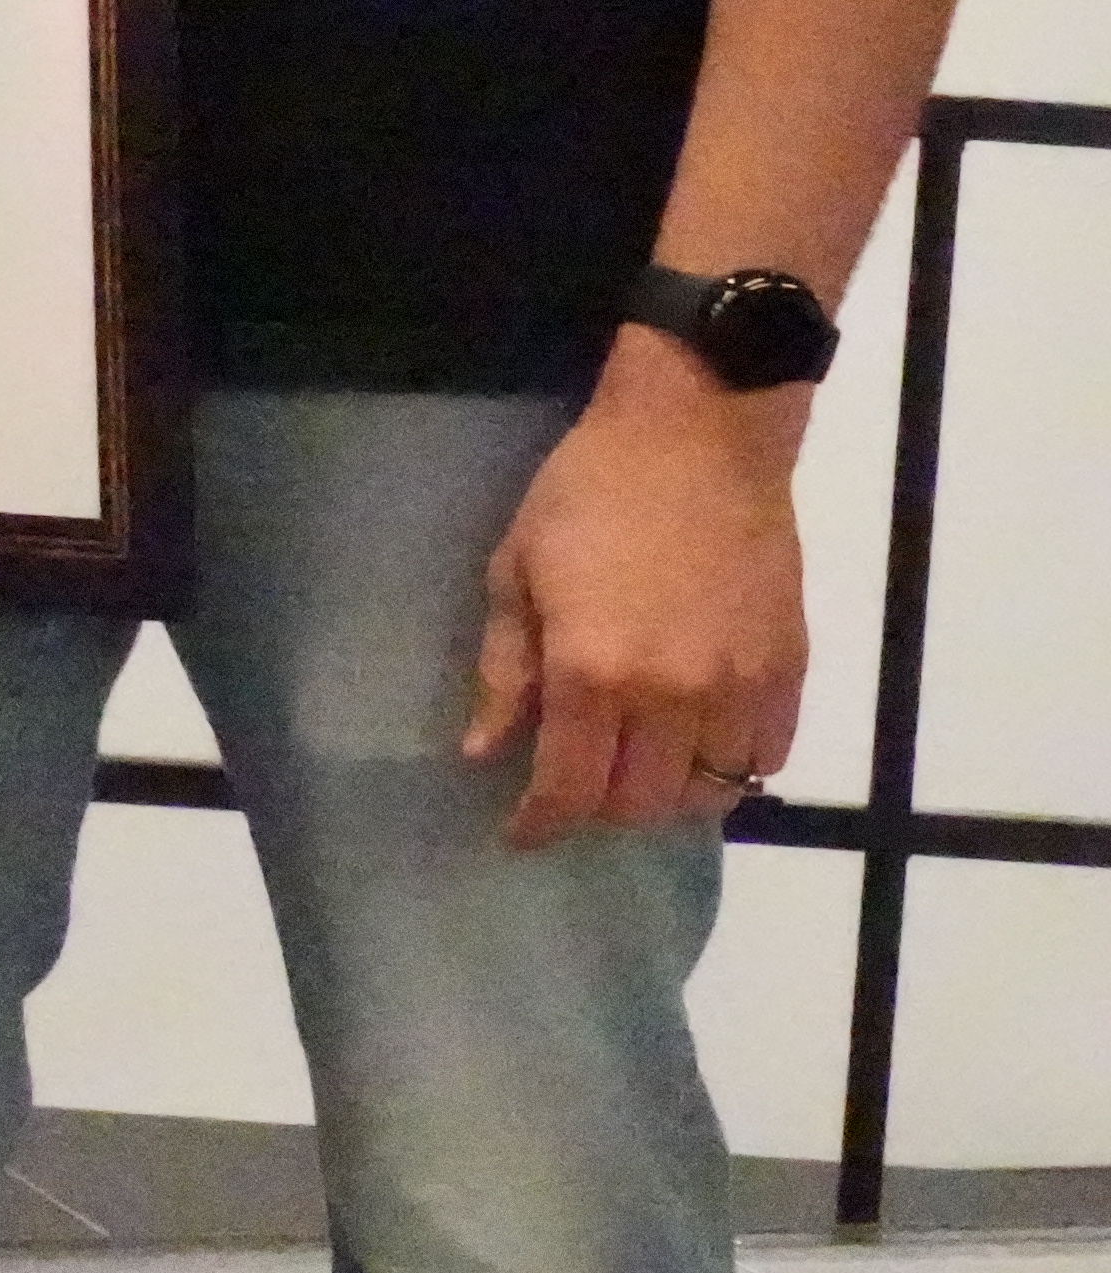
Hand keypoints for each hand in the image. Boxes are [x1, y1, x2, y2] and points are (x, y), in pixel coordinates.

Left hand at [465, 355, 814, 842]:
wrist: (698, 437)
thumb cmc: (588, 493)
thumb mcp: (515, 572)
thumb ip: (505, 672)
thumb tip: (483, 752)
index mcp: (592, 672)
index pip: (568, 788)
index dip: (540, 825)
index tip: (522, 835)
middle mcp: (671, 696)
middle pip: (640, 804)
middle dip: (599, 811)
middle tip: (575, 789)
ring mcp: (738, 686)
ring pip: (710, 793)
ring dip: (668, 797)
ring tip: (637, 772)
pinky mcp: (789, 668)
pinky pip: (767, 755)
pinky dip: (733, 768)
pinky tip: (700, 747)